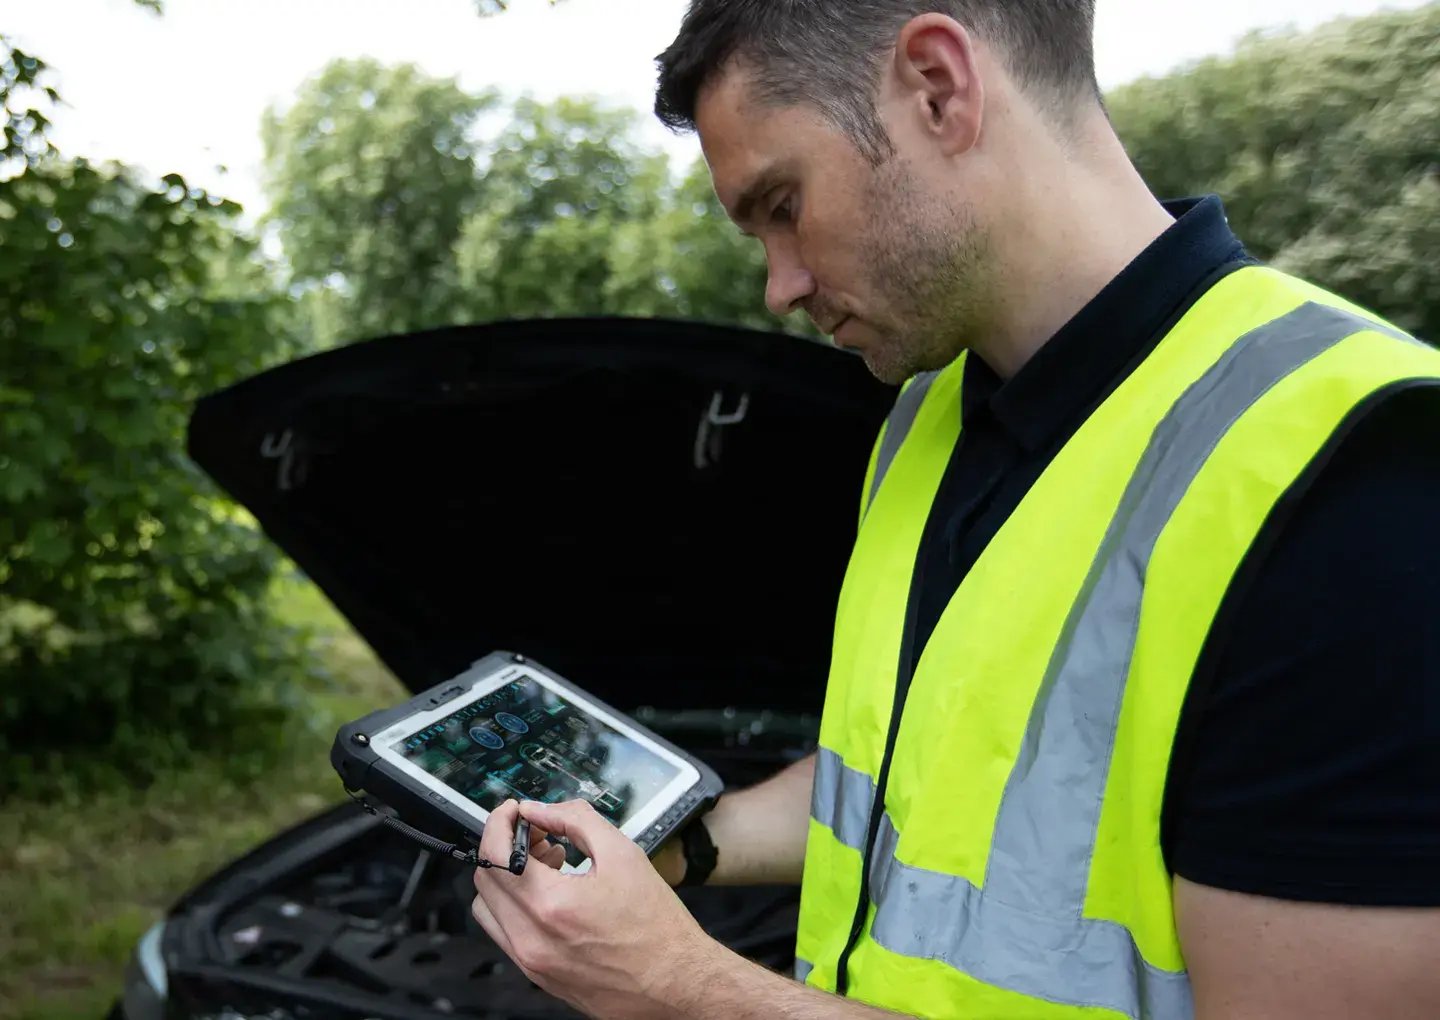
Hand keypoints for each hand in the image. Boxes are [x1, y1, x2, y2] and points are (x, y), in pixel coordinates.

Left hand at [471, 799, 720, 1019]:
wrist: (675, 982)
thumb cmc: (657, 925)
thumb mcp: (623, 854)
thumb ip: (575, 821)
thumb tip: (540, 810)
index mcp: (550, 905)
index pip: (494, 853)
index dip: (499, 822)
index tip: (513, 811)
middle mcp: (531, 939)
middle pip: (485, 879)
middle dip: (505, 846)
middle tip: (538, 835)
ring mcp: (531, 962)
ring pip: (488, 909)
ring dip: (506, 879)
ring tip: (546, 866)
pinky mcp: (537, 976)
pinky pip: (505, 934)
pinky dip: (516, 906)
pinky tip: (552, 896)